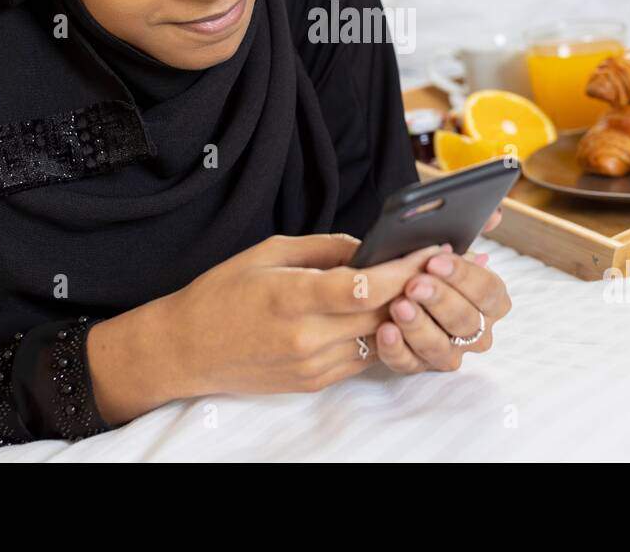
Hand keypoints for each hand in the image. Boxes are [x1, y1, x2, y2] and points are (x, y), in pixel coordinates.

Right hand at [153, 233, 445, 400]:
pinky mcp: (313, 382)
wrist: (187, 349)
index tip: (430, 250)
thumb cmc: (223, 293)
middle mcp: (305, 336)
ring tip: (424, 288)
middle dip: (416, 288)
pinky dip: (379, 334)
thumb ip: (325, 247)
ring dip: (404, 314)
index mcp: (291, 296)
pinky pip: (362, 357)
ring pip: (379, 338)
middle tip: (443, 266)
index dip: (404, 268)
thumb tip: (370, 247)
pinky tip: (390, 314)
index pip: (365, 285)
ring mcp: (311, 365)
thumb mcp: (269, 251)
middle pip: (382, 314)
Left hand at [375, 206, 510, 373]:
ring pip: (441, 348)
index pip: (489, 291)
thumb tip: (495, 213)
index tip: (437, 261)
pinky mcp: (418, 365)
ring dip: (419, 326)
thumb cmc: (426, 264)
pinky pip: (409, 365)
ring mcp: (448, 351)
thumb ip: (472, 229)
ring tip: (398, 306)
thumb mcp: (445, 245)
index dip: (464, 276)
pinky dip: (397, 349)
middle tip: (415, 284)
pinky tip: (384, 331)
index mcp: (490, 300)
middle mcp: (476, 331)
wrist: (391, 286)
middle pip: (467, 321)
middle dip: (440, 300)